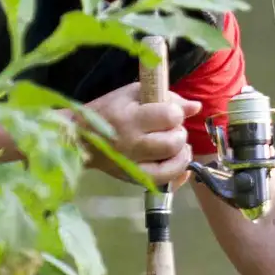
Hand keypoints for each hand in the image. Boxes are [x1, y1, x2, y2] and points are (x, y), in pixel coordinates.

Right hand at [77, 82, 201, 188]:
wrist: (78, 137)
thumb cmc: (108, 110)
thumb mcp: (133, 94)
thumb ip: (166, 97)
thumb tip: (196, 107)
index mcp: (129, 118)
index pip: (169, 116)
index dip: (176, 113)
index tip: (168, 112)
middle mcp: (131, 144)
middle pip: (173, 142)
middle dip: (179, 133)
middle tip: (170, 129)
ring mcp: (132, 164)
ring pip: (172, 163)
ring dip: (181, 152)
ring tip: (174, 144)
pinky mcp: (133, 178)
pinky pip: (164, 181)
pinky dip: (177, 171)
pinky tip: (177, 159)